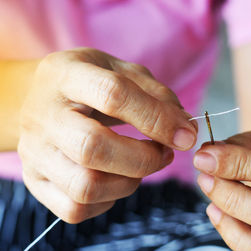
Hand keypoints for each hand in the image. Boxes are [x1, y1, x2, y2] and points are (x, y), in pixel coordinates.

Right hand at [18, 48, 196, 222]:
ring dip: (129, 183)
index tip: (186, 135)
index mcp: (66, 75)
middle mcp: (42, 115)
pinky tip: (117, 180)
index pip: (112, 95)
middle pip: (93, 148)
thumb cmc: (90, 86)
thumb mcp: (122, 72)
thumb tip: (185, 129)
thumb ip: (157, 95)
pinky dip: (108, 201)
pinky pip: (75, 208)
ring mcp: (33, 152)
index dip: (156, 118)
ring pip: (85, 186)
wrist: (41, 100)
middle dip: (144, 158)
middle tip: (165, 153)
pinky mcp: (35, 180)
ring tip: (141, 166)